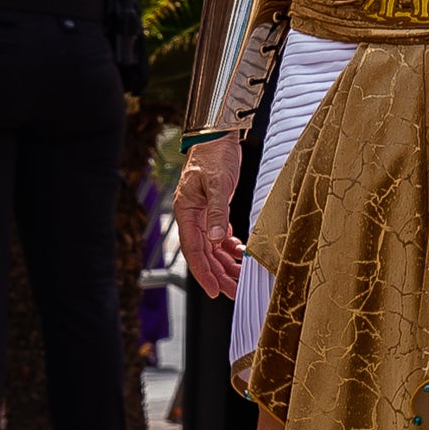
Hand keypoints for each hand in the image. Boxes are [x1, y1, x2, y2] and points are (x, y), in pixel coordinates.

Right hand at [175, 138, 246, 297]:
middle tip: (234, 292)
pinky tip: (241, 253)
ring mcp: (203, 215)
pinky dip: (230, 247)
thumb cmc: (214, 155)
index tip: (215, 291)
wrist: (217, 137)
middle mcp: (193, 217)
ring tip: (240, 279)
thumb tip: (218, 239)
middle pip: (204, 254)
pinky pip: (220, 236)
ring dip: (226, 264)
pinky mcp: (215, 210)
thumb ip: (218, 212)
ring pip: (213, 248)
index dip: (204, 273)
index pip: (194, 250)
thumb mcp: (218, 183)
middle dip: (219, 275)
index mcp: (187, 212)